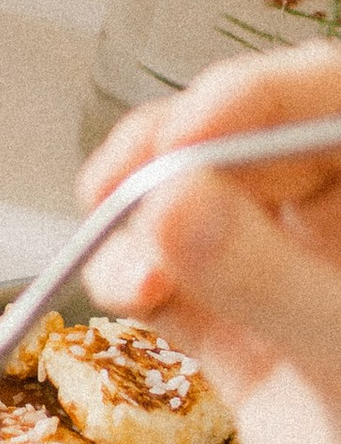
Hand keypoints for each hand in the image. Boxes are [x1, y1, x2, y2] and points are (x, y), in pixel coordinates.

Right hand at [80, 43, 340, 443]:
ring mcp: (302, 286)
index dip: (259, 98)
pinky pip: (178, 282)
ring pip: (202, 208)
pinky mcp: (253, 345)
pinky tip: (123, 293)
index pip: (331, 102)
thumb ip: (269, 282)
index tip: (192, 131)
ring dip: (142, 226)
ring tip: (124, 274)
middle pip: (251, 145)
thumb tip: (173, 202)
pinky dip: (136, 278)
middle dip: (179, 167)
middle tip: (125, 197)